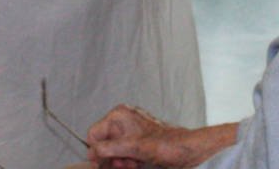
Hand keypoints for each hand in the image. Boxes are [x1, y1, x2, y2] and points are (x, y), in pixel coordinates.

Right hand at [87, 105, 236, 167]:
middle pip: (101, 144)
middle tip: (126, 164)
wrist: (186, 149)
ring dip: (120, 162)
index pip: (93, 135)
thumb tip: (91, 152)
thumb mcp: (135, 148)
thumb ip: (110, 149)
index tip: (110, 162)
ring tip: (134, 163)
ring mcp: (129, 129)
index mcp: (119, 114)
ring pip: (111, 152)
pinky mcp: (135, 140)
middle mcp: (122, 119)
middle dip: (111, 158)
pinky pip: (122, 154)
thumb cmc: (166, 144)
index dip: (98, 152)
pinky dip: (127, 161)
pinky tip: (138, 163)